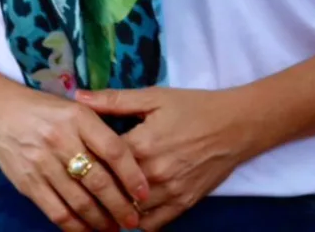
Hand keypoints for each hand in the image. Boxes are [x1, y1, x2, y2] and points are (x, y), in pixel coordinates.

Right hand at [0, 83, 150, 231]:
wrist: (1, 113)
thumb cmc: (48, 110)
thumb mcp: (79, 107)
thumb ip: (102, 128)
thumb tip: (132, 156)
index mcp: (80, 118)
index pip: (114, 150)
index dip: (132, 175)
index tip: (144, 193)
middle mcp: (62, 141)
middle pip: (98, 181)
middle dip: (120, 205)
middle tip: (133, 220)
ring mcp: (43, 164)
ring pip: (78, 200)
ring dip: (100, 220)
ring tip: (114, 228)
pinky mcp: (28, 184)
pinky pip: (55, 211)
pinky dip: (74, 225)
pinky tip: (87, 230)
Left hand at [80, 87, 249, 230]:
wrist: (237, 124)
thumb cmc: (195, 107)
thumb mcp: (155, 97)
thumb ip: (114, 99)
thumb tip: (78, 97)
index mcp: (141, 144)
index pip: (98, 162)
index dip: (84, 162)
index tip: (76, 160)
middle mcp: (152, 173)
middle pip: (110, 191)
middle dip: (96, 189)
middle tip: (84, 185)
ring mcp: (168, 192)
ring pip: (127, 212)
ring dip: (114, 208)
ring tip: (104, 201)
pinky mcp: (182, 204)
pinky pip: (151, 225)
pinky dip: (137, 222)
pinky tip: (131, 212)